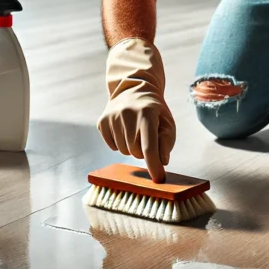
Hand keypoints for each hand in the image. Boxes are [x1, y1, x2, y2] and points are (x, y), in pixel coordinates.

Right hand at [98, 38, 176, 182]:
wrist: (133, 89)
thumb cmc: (155, 111)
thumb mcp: (167, 123)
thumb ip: (167, 142)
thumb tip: (161, 162)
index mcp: (146, 113)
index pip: (149, 146)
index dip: (154, 165)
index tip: (159, 179)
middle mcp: (127, 114)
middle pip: (136, 152)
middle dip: (144, 151)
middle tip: (146, 137)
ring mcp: (112, 117)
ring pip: (123, 151)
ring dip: (131, 147)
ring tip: (135, 131)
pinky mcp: (101, 122)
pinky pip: (112, 146)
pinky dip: (119, 143)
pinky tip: (124, 130)